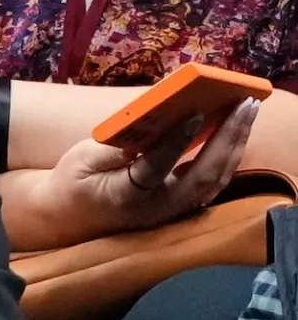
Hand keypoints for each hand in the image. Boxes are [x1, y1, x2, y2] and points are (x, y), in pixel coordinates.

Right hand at [16, 98, 258, 248]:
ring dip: (235, 144)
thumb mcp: (81, 159)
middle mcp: (157, 207)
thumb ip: (114, 146)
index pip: (156, 167)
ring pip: (215, 179)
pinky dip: (227, 154)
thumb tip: (147, 127)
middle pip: (204, 175)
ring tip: (247, 111)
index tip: (195, 114)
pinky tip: (235, 130)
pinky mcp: (181, 204)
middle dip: (228, 137)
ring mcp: (173, 209)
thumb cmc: (74, 182)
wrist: (71, 216)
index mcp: (126, 195)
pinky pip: (212, 180)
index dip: (176, 141)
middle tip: (246, 104)